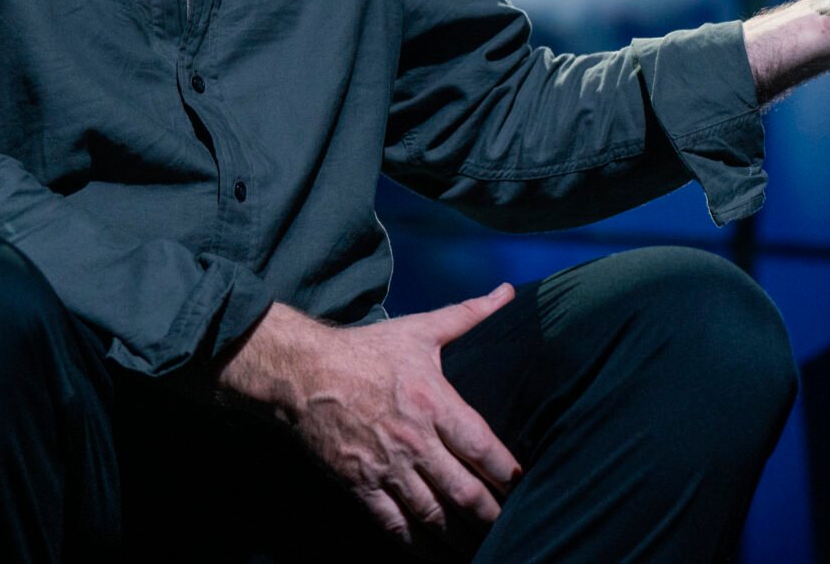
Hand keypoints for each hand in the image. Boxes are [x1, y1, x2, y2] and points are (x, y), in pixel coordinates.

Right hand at [215, 288, 521, 553]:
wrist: (303, 373)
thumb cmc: (366, 350)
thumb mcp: (420, 328)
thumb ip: (469, 315)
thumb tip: (507, 292)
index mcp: (434, 402)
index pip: (483, 447)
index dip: (508, 473)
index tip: (525, 487)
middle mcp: (414, 440)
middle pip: (464, 491)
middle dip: (492, 514)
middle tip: (512, 528)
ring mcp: (387, 467)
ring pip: (433, 515)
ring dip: (460, 537)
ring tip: (483, 550)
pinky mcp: (361, 485)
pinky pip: (395, 525)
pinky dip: (418, 545)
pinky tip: (435, 555)